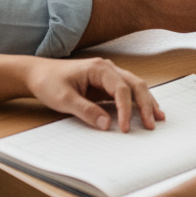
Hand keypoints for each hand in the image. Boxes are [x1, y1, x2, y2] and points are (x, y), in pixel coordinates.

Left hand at [24, 56, 163, 131]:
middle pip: (135, 84)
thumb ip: (86, 111)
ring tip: (157, 117)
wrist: (38, 74)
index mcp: (99, 68)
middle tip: (152, 123)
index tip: (125, 128)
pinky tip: (145, 111)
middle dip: (146, 104)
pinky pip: (127, 91)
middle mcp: (109, 68)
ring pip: (135, 86)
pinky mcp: (106, 84)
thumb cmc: (49, 82)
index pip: (121, 89)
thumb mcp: (63, 99)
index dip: (126, 109)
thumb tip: (107, 125)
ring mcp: (109, 75)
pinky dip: (137, 102)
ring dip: (146, 101)